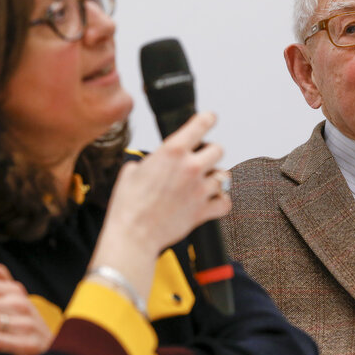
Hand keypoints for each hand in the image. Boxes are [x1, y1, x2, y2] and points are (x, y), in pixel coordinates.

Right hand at [91, 111, 231, 299]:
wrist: (133, 235)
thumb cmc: (128, 206)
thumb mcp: (132, 172)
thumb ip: (150, 161)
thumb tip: (154, 164)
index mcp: (172, 151)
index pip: (202, 124)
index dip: (208, 119)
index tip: (210, 119)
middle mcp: (190, 167)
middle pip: (218, 150)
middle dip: (210, 153)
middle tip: (200, 160)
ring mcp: (200, 190)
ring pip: (224, 176)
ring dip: (215, 178)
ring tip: (204, 183)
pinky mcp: (203, 211)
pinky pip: (225, 202)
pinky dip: (221, 202)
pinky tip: (212, 201)